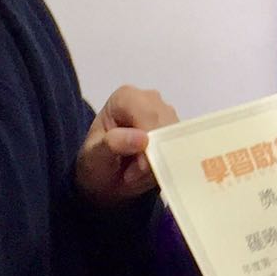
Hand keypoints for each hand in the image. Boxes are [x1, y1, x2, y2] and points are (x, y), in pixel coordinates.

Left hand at [75, 85, 175, 206]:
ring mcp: (167, 114)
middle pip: (167, 126)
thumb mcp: (94, 157)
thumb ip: (113, 145)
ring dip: (161, 161)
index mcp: (126, 97)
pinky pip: (182, 148)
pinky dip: (168, 163)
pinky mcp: (178, 130)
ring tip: (138, 172)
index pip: (149, 114)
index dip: (150, 141)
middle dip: (155, 154)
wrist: (106, 178)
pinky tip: (151, 170)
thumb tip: (142, 139)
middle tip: (133, 173)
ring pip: (178, 138)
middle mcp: (150, 99)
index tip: (139, 167)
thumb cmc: (97, 163)